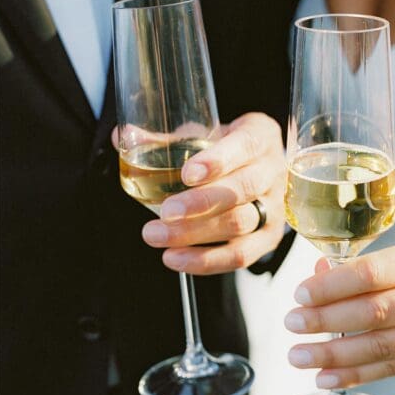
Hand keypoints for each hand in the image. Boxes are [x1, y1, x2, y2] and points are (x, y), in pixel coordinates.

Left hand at [139, 112, 285, 273]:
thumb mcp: (201, 133)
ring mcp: (274, 207)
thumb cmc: (224, 148)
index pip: (244, 146)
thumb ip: (164, 139)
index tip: (187, 173)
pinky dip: (205, 260)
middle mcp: (273, 171)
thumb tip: (120, 138)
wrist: (256, 168)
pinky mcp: (268, 238)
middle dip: (200, 203)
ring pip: (239, 224)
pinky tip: (175, 258)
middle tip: (164, 211)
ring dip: (194, 234)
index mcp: (259, 136)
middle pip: (242, 189)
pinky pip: (241, 254)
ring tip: (156, 235)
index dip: (217, 161)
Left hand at [283, 237, 394, 388]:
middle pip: (375, 311)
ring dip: (334, 355)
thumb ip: (359, 265)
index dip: (332, 286)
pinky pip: (391, 368)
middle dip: (326, 320)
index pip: (373, 273)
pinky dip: (354, 375)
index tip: (299, 294)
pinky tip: (324, 377)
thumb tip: (315, 277)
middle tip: (291, 323)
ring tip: (298, 356)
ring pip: (381, 345)